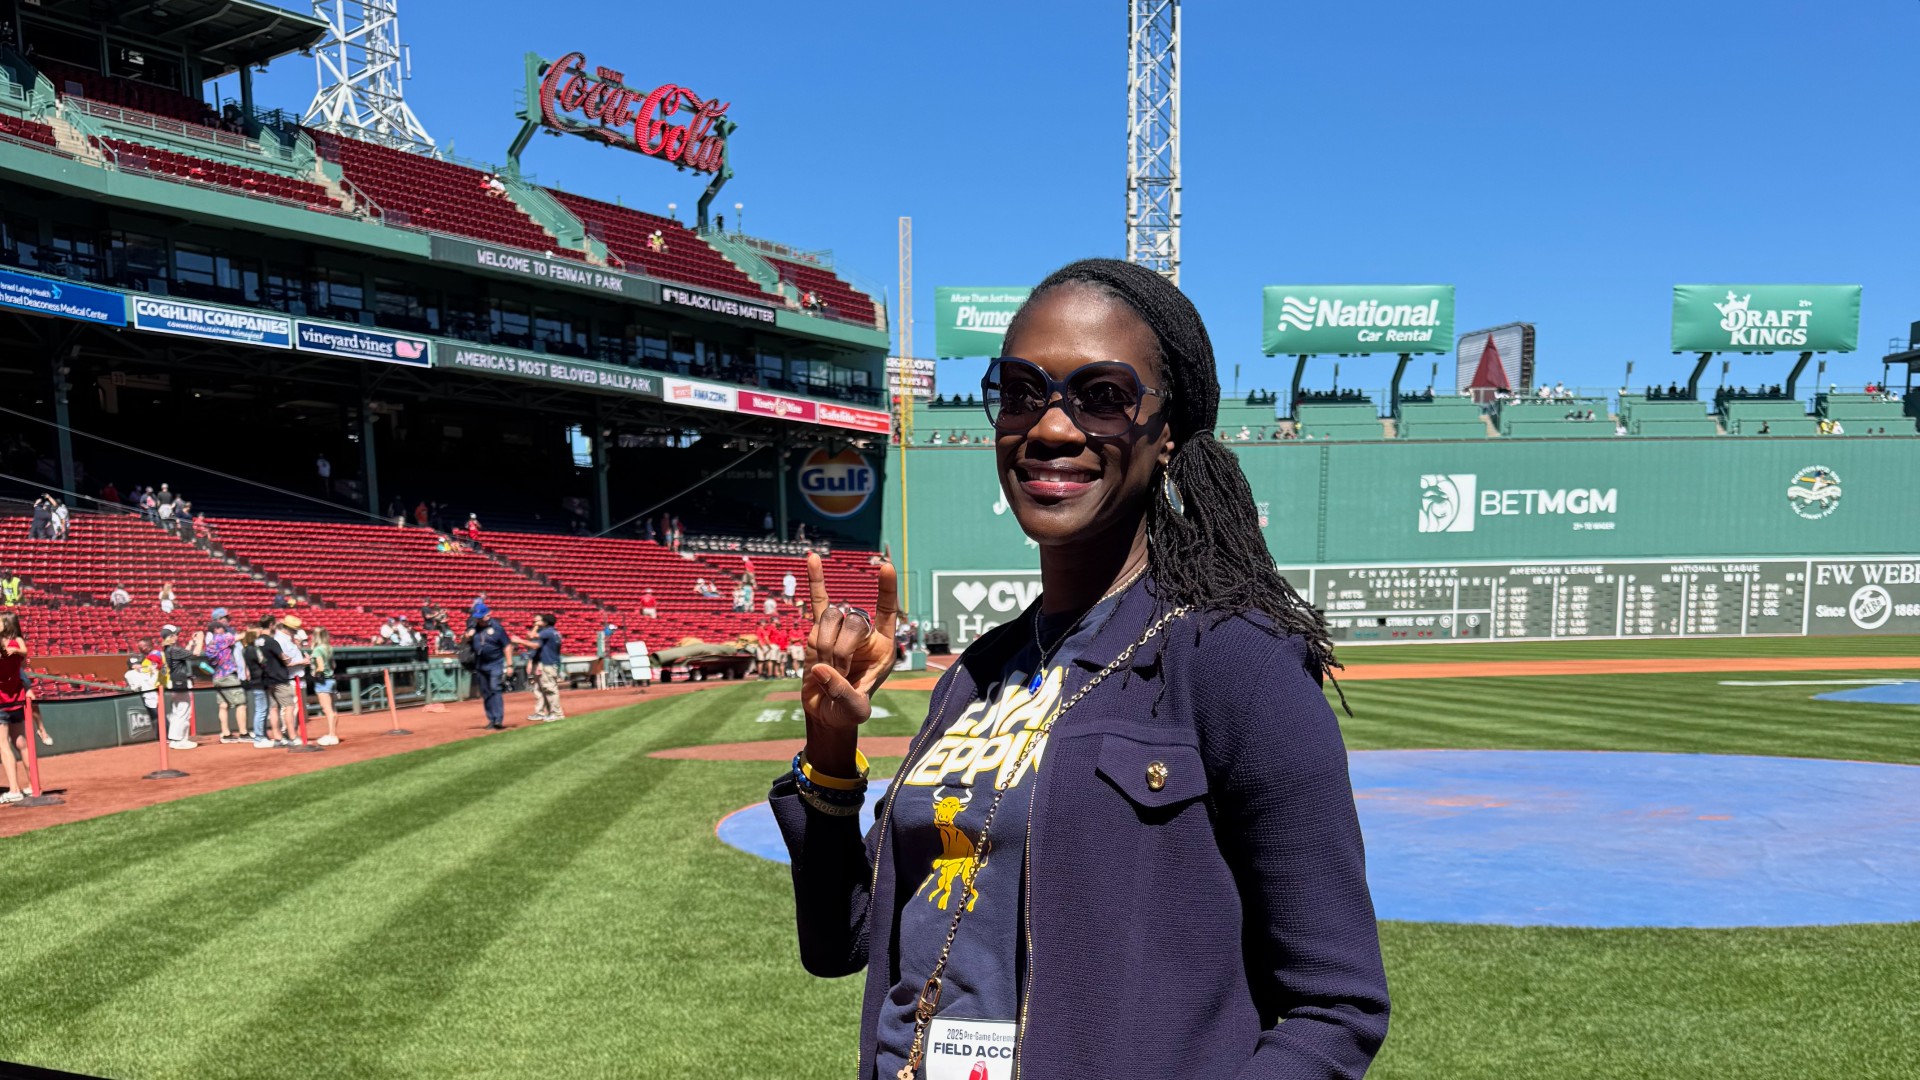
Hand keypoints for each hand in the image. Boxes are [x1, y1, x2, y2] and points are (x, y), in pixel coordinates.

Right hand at [800, 551, 897, 776]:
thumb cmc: (848, 713)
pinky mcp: (819, 631)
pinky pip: (818, 602)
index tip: (885, 566)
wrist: (826, 713)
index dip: (886, 590)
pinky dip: (815, 582)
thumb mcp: (854, 711)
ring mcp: (841, 630)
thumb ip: (843, 692)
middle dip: (840, 649)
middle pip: (851, 621)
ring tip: (827, 670)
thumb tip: (821, 669)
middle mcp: (865, 634)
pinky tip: (812, 558)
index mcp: (884, 647)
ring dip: (824, 645)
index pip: (888, 611)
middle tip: (837, 675)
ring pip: (829, 619)